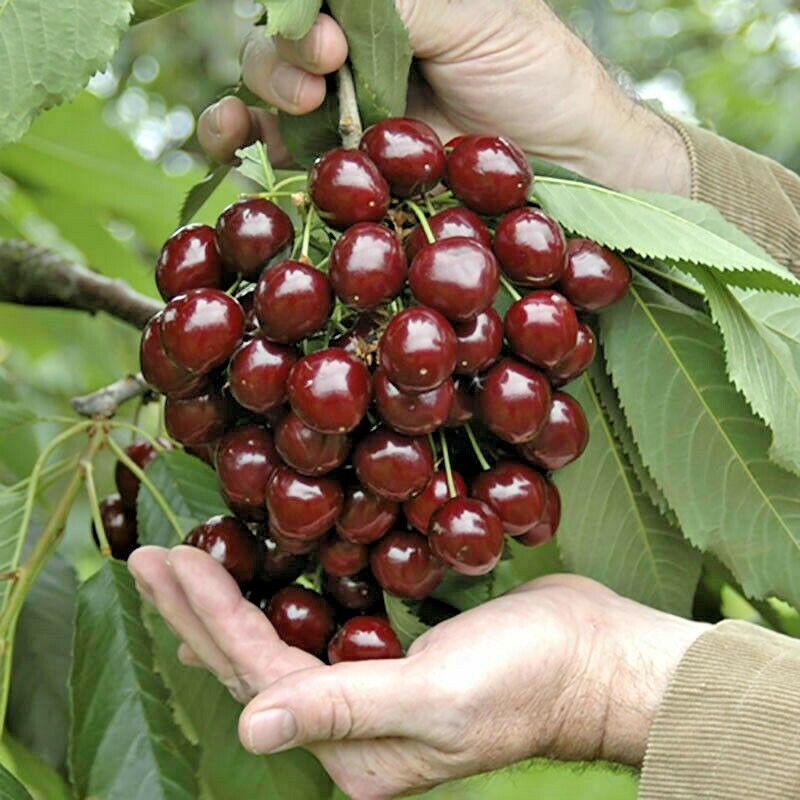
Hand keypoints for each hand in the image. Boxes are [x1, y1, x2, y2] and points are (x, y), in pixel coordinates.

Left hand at [128, 545, 705, 799]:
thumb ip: (345, 710)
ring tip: (183, 573)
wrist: (590, 658)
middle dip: (196, 607)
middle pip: (251, 661)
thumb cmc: (526, 678)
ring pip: (276, 645)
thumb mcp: (439, 699)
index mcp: (354, 749)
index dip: (206, 615)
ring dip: (227, 604)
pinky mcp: (389, 658)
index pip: (258, 673)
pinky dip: (277, 607)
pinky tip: (256, 597)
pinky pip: (314, 632)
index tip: (165, 558)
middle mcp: (351, 730)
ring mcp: (369, 693)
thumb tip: (248, 731)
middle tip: (148, 555)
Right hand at [197, 0, 689, 194]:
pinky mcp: (349, 181)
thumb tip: (325, 4)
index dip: (300, 18)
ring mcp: (344, 125)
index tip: (326, 39)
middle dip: (280, 59)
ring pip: (266, 101)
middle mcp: (353, 67)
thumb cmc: (536, 80)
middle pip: (279, 50)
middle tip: (318, 72)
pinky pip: (280, 164)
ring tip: (265, 113)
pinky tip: (232, 146)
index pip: (310, 6)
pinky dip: (243, 152)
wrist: (567, 170)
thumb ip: (398, 4)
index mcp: (381, 19)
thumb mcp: (475, 18)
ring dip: (250, 97)